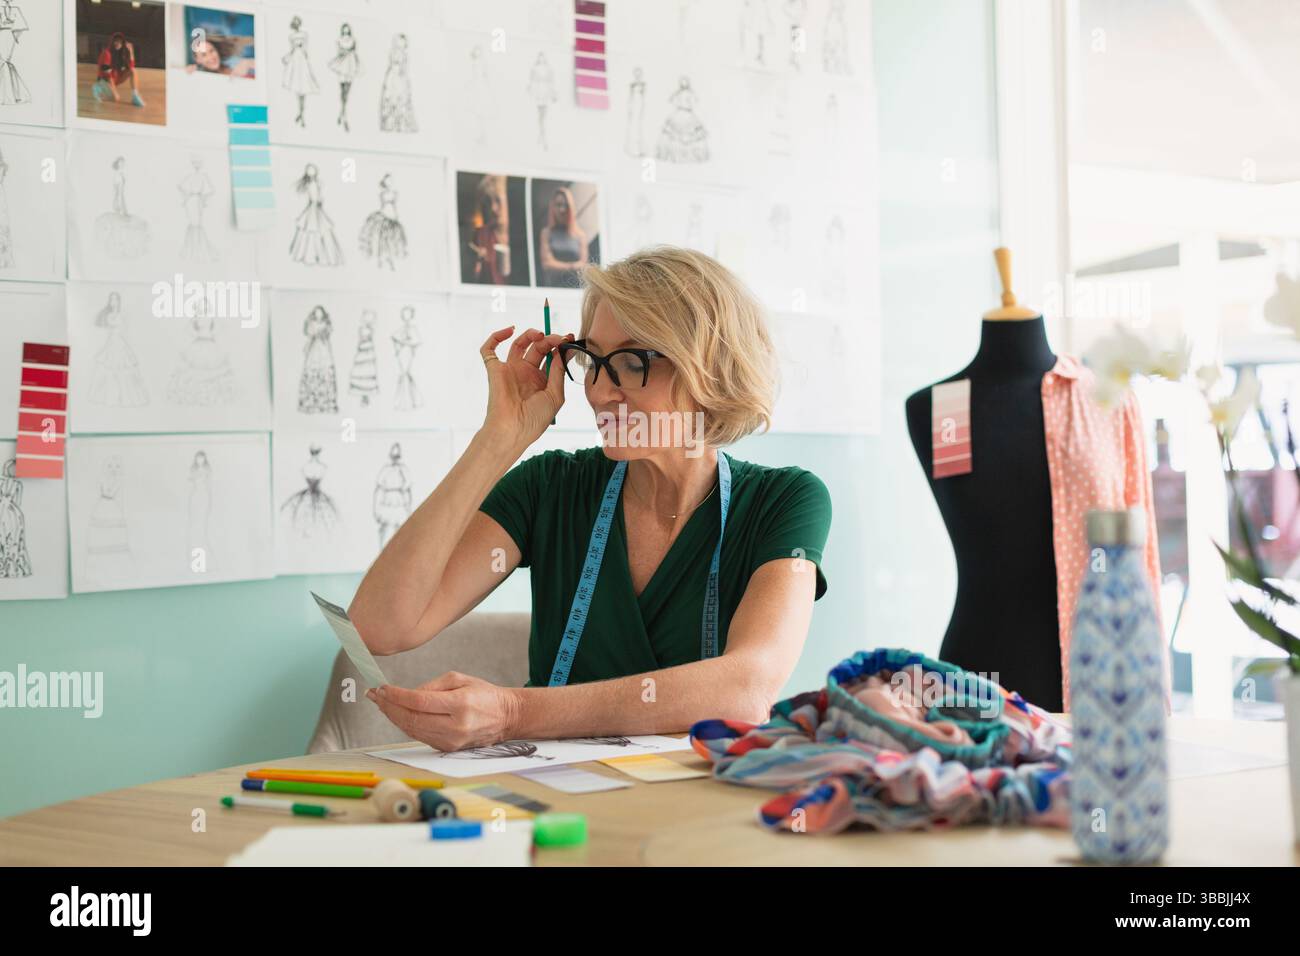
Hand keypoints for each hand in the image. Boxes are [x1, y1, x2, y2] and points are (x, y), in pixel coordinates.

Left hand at [367, 672, 520, 752]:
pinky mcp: (448, 749)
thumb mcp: (460, 679)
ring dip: (393, 717)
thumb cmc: (484, 694)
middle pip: (411, 719)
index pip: (419, 701)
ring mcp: (451, 741)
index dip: (396, 695)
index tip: (382, 687)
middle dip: (388, 706)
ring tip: (381, 703)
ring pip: (412, 730)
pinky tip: (397, 714)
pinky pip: (420, 736)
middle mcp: (455, 726)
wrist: (506, 717)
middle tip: (374, 695)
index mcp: (461, 705)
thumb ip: (431, 686)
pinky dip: (405, 725)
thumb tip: (406, 696)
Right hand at [479, 325, 573, 451]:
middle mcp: (526, 373)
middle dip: (549, 340)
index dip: (560, 346)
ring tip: (540, 335)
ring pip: (519, 344)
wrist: (513, 430)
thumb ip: (558, 372)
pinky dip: (496, 336)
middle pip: (538, 348)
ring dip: (530, 334)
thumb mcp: (555, 395)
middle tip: (558, 338)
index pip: (551, 357)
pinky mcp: (495, 369)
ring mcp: (510, 370)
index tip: (570, 338)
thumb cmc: (535, 419)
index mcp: (541, 380)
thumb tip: (563, 351)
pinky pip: (489, 349)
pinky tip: (510, 330)